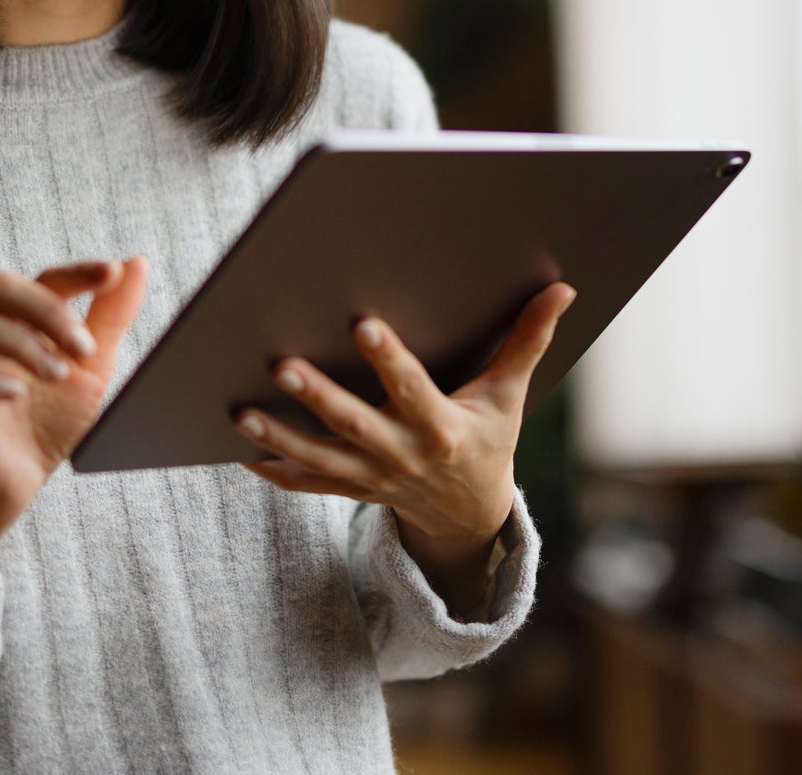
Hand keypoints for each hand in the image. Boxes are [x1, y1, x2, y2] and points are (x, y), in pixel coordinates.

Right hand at [0, 256, 149, 535]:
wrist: (20, 478)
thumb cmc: (54, 415)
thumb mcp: (94, 367)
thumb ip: (112, 316)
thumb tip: (136, 264)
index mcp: (30, 319)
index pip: (48, 279)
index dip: (77, 272)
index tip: (110, 273)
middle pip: (1, 287)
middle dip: (46, 309)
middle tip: (84, 348)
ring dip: (20, 344)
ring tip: (57, 375)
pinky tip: (15, 394)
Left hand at [233, 280, 576, 607]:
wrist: (470, 512)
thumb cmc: (488, 438)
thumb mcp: (510, 394)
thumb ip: (528, 340)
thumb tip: (563, 287)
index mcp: (441, 427)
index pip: (413, 389)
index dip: (389, 360)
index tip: (363, 324)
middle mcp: (402, 455)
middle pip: (353, 426)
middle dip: (317, 397)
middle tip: (281, 364)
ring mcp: (372, 477)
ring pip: (319, 459)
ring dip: (278, 437)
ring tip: (240, 411)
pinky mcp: (351, 488)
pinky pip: (306, 484)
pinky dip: (273, 469)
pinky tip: (239, 446)